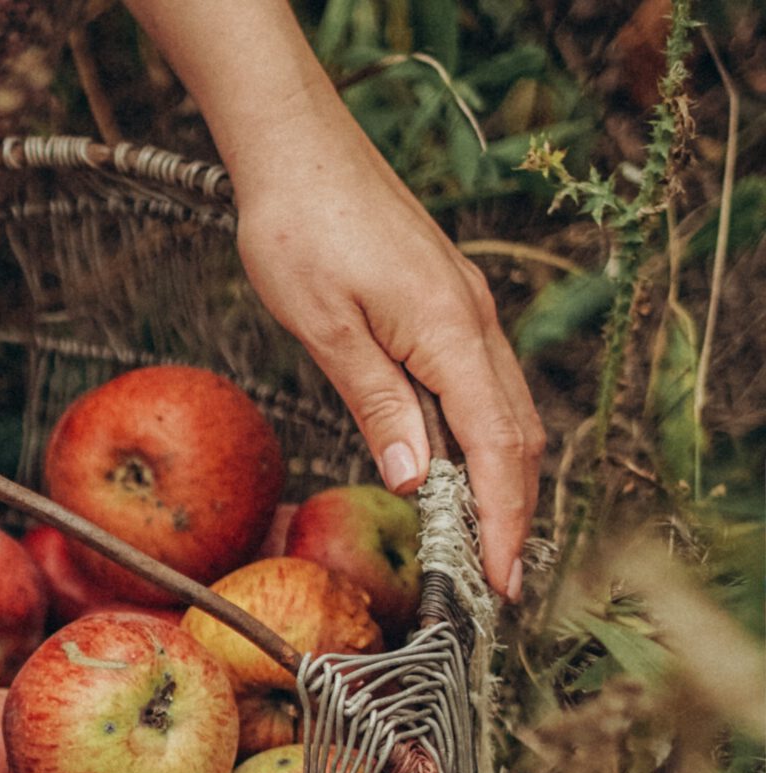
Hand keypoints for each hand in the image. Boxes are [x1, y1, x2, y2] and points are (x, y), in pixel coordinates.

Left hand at [230, 130, 542, 599]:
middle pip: (515, 435)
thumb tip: (414, 476)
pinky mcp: (443, 302)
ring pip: (504, 410)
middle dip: (512, 513)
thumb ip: (376, 401)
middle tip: (494, 583)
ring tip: (481, 542)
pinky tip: (452, 467)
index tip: (500, 580)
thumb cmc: (297, 228)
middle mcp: (472, 321)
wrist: (296, 149)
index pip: (496, 447)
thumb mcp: (325, 326)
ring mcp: (463, 309)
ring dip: (499, 478)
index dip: (504, 519)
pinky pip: (479, 383)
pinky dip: (479, 436)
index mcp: (448, 331)